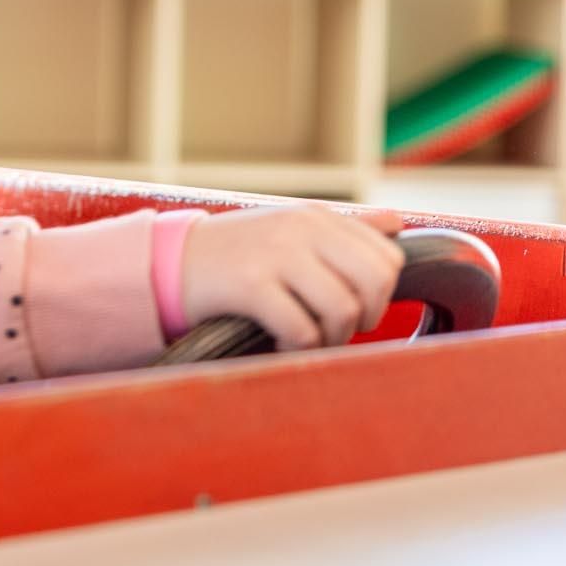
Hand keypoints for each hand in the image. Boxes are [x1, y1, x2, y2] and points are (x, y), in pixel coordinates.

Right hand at [180, 204, 404, 350]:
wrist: (170, 262)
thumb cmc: (236, 252)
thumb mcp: (289, 228)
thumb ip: (344, 228)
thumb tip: (395, 223)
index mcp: (316, 217)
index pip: (387, 257)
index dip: (380, 293)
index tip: (353, 307)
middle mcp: (301, 229)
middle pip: (375, 282)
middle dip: (366, 317)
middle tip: (337, 329)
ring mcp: (275, 254)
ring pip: (343, 308)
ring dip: (331, 337)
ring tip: (308, 340)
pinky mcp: (250, 284)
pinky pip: (302, 329)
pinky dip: (297, 348)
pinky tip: (278, 344)